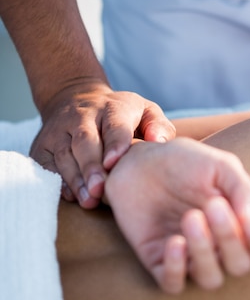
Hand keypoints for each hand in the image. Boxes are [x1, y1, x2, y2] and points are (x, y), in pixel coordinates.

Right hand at [30, 81, 175, 207]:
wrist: (76, 99)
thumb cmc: (122, 115)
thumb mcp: (145, 111)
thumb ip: (158, 125)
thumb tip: (157, 142)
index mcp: (112, 107)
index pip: (114, 125)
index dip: (114, 143)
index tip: (114, 162)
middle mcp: (82, 116)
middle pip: (85, 141)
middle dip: (91, 166)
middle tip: (100, 189)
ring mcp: (59, 129)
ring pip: (64, 155)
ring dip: (76, 179)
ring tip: (89, 200)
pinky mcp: (42, 145)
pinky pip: (48, 165)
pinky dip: (59, 181)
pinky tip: (72, 195)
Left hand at [105, 138, 249, 293]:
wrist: (141, 161)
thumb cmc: (186, 162)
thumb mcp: (221, 166)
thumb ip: (242, 188)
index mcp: (240, 226)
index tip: (248, 218)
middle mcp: (219, 248)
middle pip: (240, 266)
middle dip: (230, 238)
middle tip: (213, 205)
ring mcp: (190, 258)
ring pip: (210, 279)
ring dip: (204, 252)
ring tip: (191, 218)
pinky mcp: (159, 262)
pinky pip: (173, 284)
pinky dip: (177, 268)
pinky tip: (174, 241)